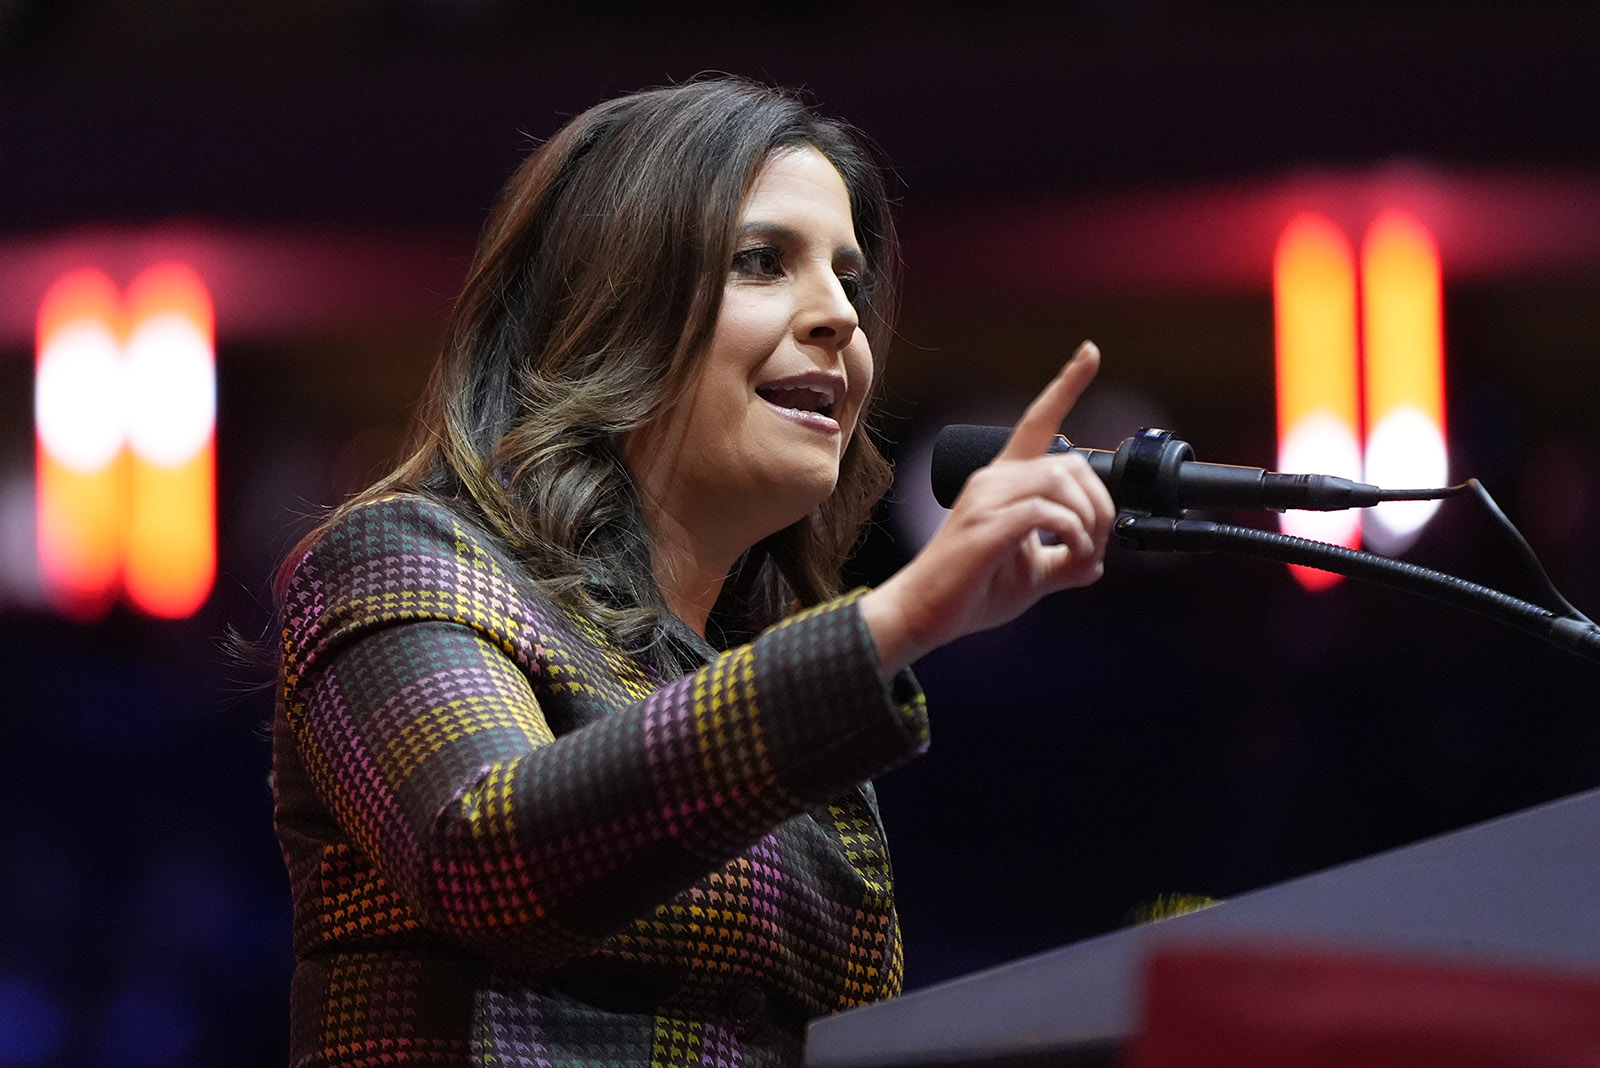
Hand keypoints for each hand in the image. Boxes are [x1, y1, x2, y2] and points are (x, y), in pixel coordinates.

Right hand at [860, 341, 1115, 672]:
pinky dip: (1072, 533)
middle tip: (1097, 543)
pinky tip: (1072, 554)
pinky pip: (1045, 513)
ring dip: (1089, 521)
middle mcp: (993, 480)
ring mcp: (986, 500)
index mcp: (1003, 482)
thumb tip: (1097, 561)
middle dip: (1100, 504)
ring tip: (1083, 553)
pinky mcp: (985, 525)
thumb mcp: (1031, 576)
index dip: (1067, 385)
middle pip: (1071, 463)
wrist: (924, 615)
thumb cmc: (970, 592)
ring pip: (1061, 483)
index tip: (1090, 351)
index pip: (1038, 422)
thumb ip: (1064, 561)